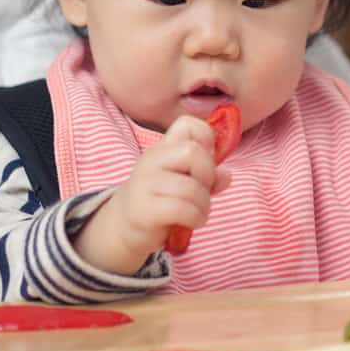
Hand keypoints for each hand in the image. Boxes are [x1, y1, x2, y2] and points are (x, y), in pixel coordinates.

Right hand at [73, 115, 231, 273]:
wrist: (123, 227)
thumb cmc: (159, 199)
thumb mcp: (183, 181)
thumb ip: (206, 175)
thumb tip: (226, 175)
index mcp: (163, 148)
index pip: (187, 124)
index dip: (207, 138)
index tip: (207, 161)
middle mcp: (151, 160)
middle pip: (192, 152)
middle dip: (207, 174)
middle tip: (203, 191)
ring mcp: (145, 184)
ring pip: (191, 187)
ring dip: (204, 204)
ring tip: (198, 212)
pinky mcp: (144, 210)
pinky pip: (182, 209)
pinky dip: (195, 218)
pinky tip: (191, 222)